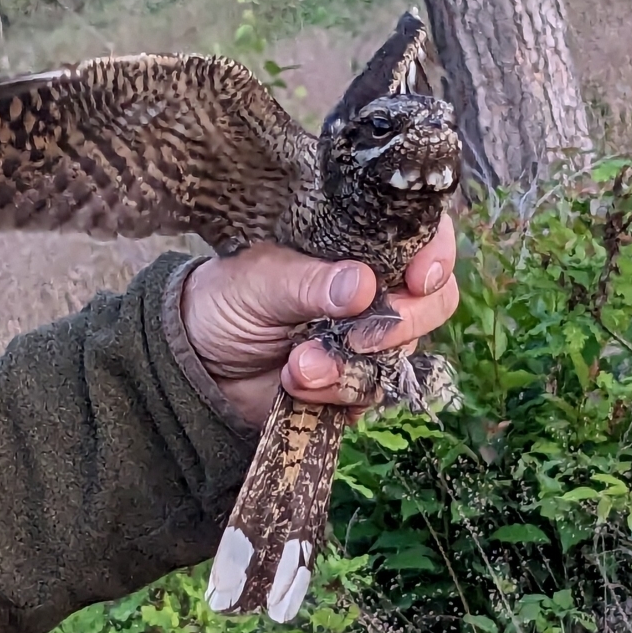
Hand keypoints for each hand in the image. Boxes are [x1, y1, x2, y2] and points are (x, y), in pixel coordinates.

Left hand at [179, 217, 459, 428]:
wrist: (197, 364)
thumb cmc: (226, 300)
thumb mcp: (259, 281)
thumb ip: (310, 282)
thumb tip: (363, 285)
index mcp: (358, 246)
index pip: (422, 238)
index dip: (434, 256)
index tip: (418, 278)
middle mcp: (376, 290)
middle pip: (433, 303)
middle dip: (398, 326)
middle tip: (354, 338)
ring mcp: (371, 339)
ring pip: (402, 356)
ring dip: (350, 370)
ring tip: (295, 368)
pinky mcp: (357, 382)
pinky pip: (374, 394)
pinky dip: (337, 395)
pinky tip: (297, 388)